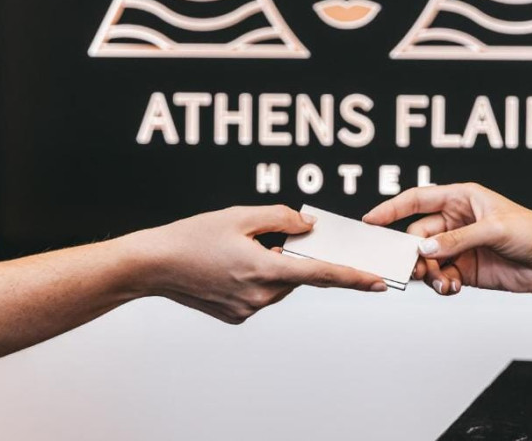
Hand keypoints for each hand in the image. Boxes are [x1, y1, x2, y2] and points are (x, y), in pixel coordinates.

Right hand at [130, 205, 387, 323]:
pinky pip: (261, 293)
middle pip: (297, 275)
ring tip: (242, 249)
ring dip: (275, 266)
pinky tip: (232, 264)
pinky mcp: (237, 316)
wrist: (153, 266)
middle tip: (276, 239)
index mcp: (264, 269)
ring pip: (280, 284)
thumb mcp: (240, 216)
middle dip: (295, 256)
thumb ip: (281, 218)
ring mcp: (247, 309)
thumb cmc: (194, 236)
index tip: (378, 282)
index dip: (353, 277)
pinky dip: (258, 277)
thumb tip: (308, 226)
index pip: (320, 274)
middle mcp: (260, 296)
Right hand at [364, 183, 531, 295]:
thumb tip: (425, 250)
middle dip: (413, 252)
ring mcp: (459, 245)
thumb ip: (457, 239)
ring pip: (427, 259)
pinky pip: (440, 276)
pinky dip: (441, 284)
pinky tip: (451, 288)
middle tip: (413, 267)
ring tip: (441, 282)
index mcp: (461, 197)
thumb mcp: (494, 229)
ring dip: (428, 272)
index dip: (392, 208)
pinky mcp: (464, 268)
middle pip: (417, 235)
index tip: (370, 220)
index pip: (417, 199)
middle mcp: (455, 220)